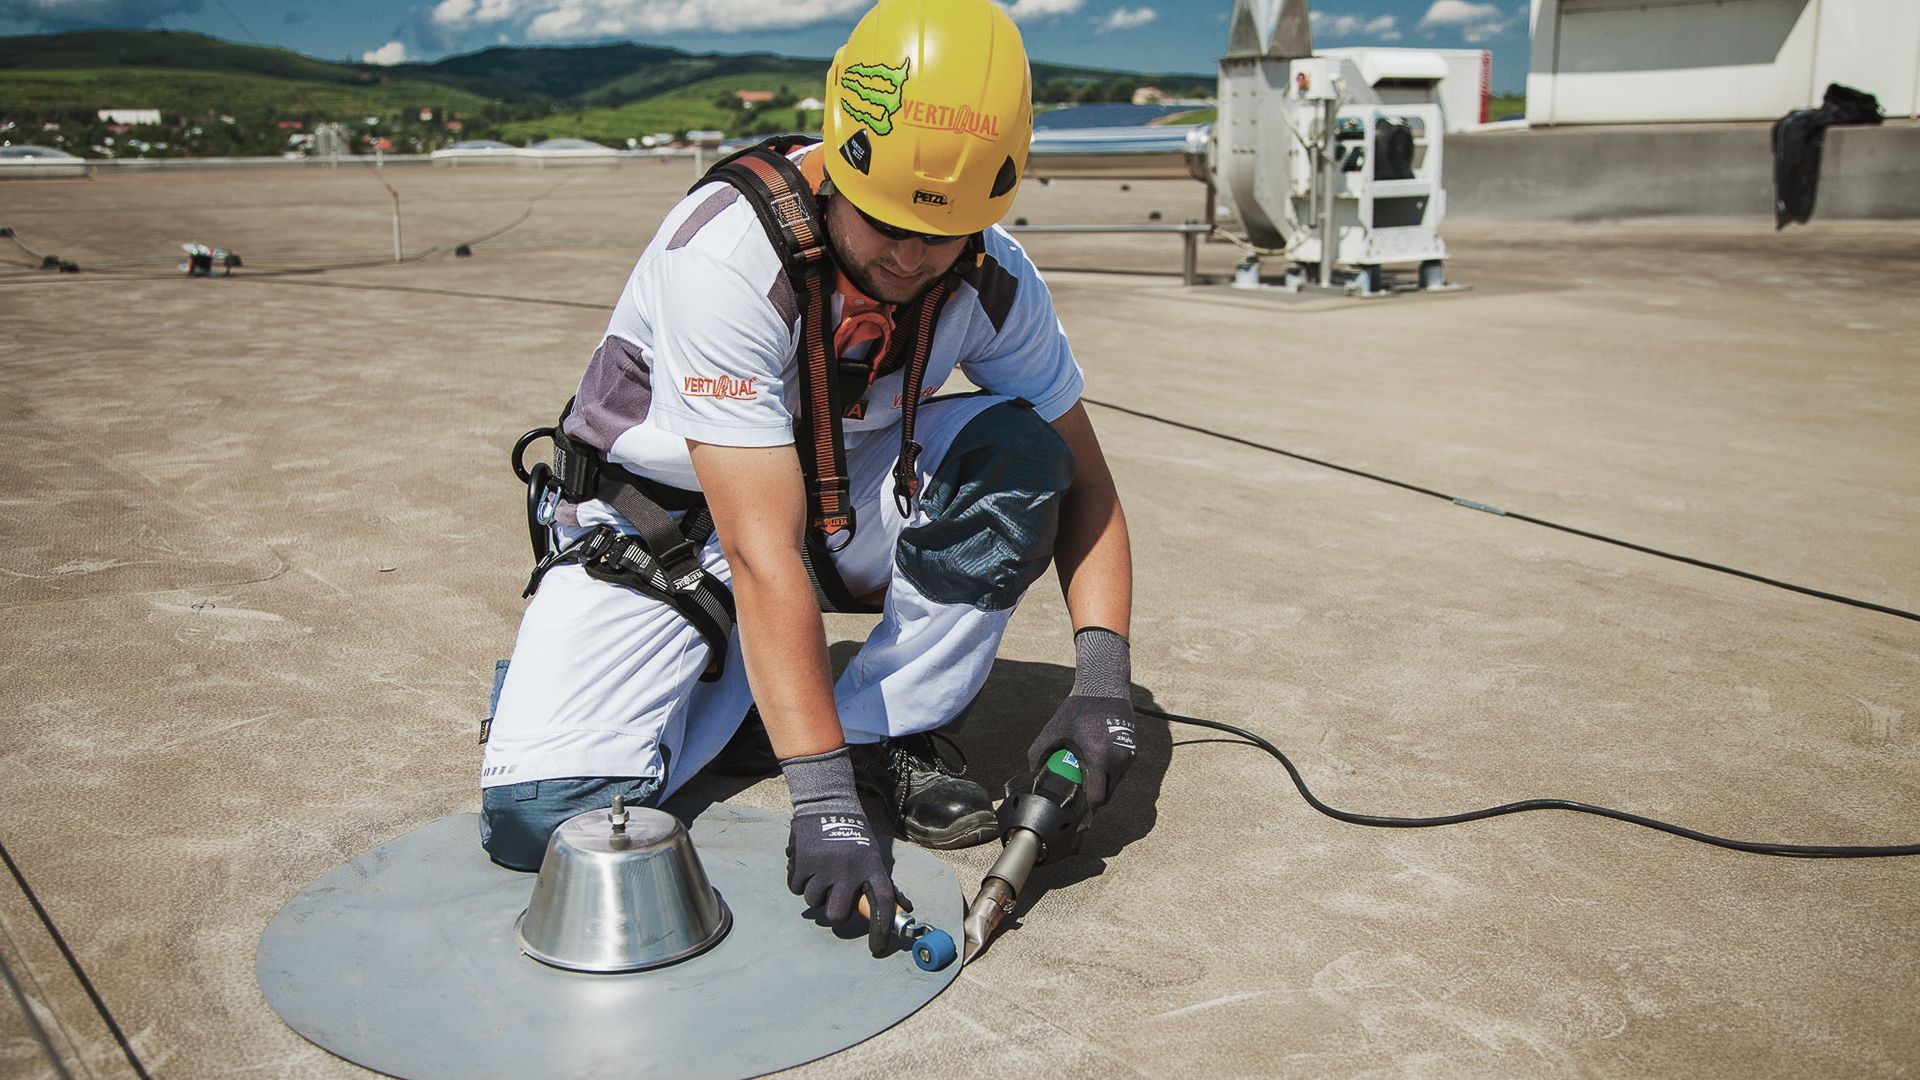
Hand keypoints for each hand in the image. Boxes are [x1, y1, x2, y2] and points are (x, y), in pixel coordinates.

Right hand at [786, 809, 910, 957]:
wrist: (828, 804)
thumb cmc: (854, 833)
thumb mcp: (872, 855)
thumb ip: (883, 883)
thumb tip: (904, 908)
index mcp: (871, 867)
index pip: (882, 903)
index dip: (882, 928)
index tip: (878, 949)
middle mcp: (849, 870)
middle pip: (838, 914)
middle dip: (834, 909)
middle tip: (834, 895)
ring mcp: (824, 867)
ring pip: (814, 902)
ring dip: (815, 892)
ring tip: (820, 873)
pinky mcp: (803, 863)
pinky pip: (796, 888)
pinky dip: (799, 881)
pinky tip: (807, 865)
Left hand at [1028, 694, 1136, 808]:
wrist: (1104, 687)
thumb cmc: (1077, 710)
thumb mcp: (1053, 731)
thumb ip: (1039, 755)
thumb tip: (1033, 775)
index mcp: (1099, 759)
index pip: (1098, 798)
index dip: (1088, 809)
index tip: (1079, 811)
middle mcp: (1118, 760)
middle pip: (1109, 794)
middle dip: (1096, 799)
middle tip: (1081, 797)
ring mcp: (1129, 754)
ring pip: (1116, 782)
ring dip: (1104, 785)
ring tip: (1088, 779)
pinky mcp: (1134, 748)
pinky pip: (1122, 769)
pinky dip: (1111, 771)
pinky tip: (1098, 765)